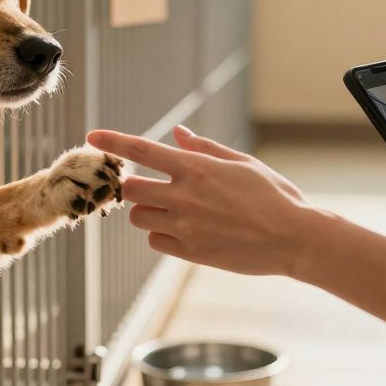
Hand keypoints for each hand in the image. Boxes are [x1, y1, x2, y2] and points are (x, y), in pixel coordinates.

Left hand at [86, 125, 318, 275]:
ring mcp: (185, 226)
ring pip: (139, 217)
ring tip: (174, 210)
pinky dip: (162, 235)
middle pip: (131, 188)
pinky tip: (185, 231)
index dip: (113, 141)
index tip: (92, 136)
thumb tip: (177, 133)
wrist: (293, 238)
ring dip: (147, 211)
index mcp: (197, 168)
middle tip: (151, 187)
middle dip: (134, 186)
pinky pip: (156, 241)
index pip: (142, 149)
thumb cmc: (273, 195)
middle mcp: (185, 195)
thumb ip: (203, 148)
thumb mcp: (241, 163)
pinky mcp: (191, 252)